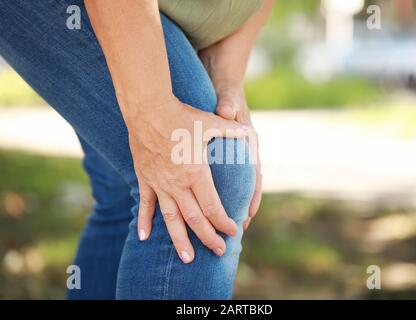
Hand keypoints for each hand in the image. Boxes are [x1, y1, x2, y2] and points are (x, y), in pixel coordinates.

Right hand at [127, 96, 248, 262]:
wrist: (148, 108)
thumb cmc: (180, 115)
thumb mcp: (209, 122)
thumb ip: (230, 130)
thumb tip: (249, 130)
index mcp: (196, 173)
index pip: (212, 207)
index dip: (223, 222)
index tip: (232, 231)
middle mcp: (177, 184)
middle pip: (195, 219)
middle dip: (208, 237)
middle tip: (218, 251)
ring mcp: (159, 184)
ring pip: (171, 219)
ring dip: (180, 240)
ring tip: (187, 258)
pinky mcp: (145, 179)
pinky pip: (145, 204)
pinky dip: (144, 221)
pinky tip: (143, 237)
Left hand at [213, 83, 261, 230]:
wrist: (223, 78)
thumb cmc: (227, 90)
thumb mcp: (228, 97)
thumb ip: (229, 104)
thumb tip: (227, 110)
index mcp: (247, 142)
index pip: (255, 173)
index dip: (252, 195)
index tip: (248, 214)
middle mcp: (241, 151)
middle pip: (243, 184)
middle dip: (240, 206)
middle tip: (236, 230)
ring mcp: (232, 152)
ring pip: (231, 182)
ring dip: (226, 202)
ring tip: (219, 224)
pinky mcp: (221, 150)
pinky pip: (220, 173)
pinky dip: (213, 188)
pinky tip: (204, 202)